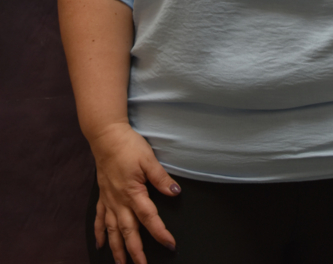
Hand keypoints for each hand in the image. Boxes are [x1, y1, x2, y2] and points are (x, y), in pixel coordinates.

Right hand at [90, 122, 180, 263]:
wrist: (106, 136)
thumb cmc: (128, 146)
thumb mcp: (149, 159)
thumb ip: (161, 178)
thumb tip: (176, 193)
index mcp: (133, 193)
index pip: (149, 218)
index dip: (160, 233)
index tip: (170, 245)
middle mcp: (119, 201)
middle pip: (128, 232)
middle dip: (135, 252)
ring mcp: (109, 200)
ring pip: (112, 230)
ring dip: (117, 249)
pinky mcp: (102, 195)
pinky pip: (99, 219)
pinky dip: (99, 233)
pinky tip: (100, 245)